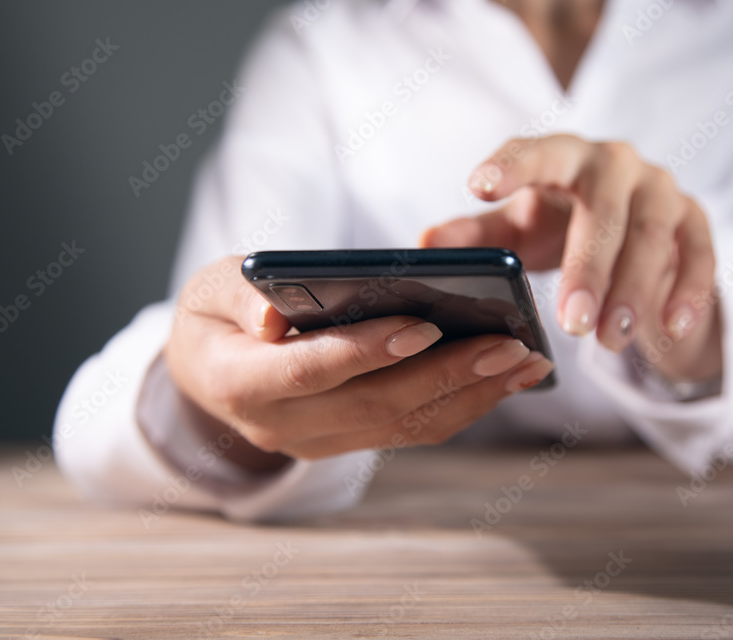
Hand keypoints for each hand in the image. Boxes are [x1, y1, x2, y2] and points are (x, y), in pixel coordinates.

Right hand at [162, 257, 554, 465]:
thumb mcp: (208, 290)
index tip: (425, 326)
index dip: (366, 351)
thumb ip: (238, 297)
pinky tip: (502, 378)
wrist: (210, 372)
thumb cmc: (214, 317)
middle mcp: (281, 426)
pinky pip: (411, 430)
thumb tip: (274, 315)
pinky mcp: (349, 441)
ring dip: (470, 396)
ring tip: (524, 362)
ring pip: (404, 426)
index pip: (309, 372)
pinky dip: (461, 405)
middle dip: (447, 375)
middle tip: (508, 345)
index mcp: (238, 384)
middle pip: (375, 405)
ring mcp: (318, 442)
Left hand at [422, 135, 721, 382]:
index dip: (510, 166)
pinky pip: (701, 254)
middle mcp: (615, 164)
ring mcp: (661, 189)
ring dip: (634, 290)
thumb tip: (424, 245)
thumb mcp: (516, 233)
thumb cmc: (559, 227)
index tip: (479, 186)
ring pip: (652, 235)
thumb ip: (476, 238)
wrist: (629, 237)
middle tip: (570, 324)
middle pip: (603, 207)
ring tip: (608, 340)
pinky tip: (669, 329)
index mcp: (563, 157)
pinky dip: (688, 292)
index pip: (537, 151)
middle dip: (588, 267)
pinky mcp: (695, 221)